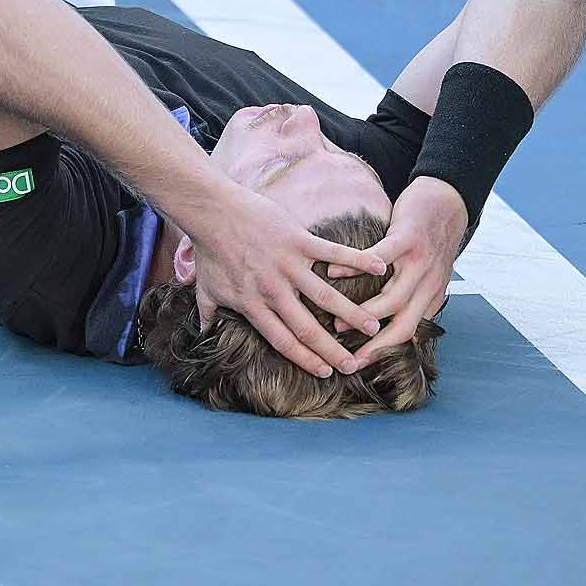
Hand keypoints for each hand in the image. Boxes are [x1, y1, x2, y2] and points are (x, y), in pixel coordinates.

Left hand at [183, 183, 388, 377]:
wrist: (213, 212)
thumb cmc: (210, 251)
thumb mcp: (206, 290)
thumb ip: (209, 316)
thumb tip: (205, 336)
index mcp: (252, 305)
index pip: (283, 341)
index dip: (306, 360)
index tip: (326, 374)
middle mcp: (273, 291)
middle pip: (308, 328)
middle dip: (333, 350)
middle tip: (355, 365)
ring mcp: (287, 265)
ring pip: (326, 296)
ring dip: (352, 313)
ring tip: (373, 327)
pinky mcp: (297, 240)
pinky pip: (333, 253)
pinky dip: (357, 260)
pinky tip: (380, 269)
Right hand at [330, 176, 467, 368]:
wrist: (449, 201)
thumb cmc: (432, 240)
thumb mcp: (432, 276)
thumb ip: (418, 301)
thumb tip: (405, 333)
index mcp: (431, 296)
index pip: (409, 333)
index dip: (385, 352)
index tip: (359, 363)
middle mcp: (429, 284)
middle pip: (403, 325)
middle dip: (375, 346)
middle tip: (349, 360)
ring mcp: (419, 262)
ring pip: (393, 298)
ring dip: (363, 314)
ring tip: (336, 324)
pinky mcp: (408, 238)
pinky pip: (379, 258)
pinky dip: (355, 268)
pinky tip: (334, 274)